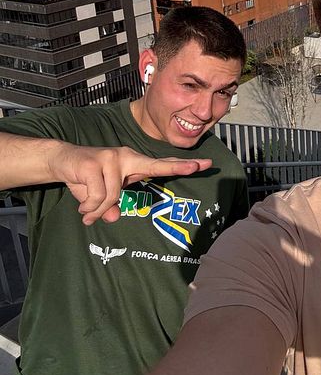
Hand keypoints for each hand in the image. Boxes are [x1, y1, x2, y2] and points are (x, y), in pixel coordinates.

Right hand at [46, 143, 211, 224]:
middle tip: (198, 167)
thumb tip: (115, 217)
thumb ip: (112, 206)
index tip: (204, 164)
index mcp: (132, 163)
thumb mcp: (102, 196)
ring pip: (113, 196)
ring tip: (87, 211)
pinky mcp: (94, 163)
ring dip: (97, 209)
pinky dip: (89, 207)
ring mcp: (111, 158)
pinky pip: (98, 196)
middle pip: (155, 165)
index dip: (182, 165)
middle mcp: (126, 156)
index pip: (160, 164)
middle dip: (178, 167)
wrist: (62, 160)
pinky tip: (82, 206)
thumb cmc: (87, 178)